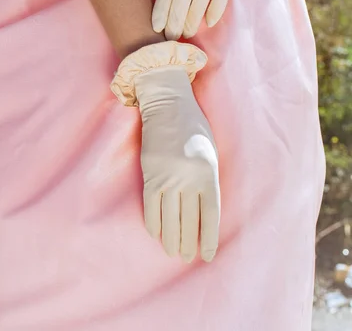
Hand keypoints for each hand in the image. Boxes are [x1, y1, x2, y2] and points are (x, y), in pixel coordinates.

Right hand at [135, 66, 219, 262]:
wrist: (167, 105)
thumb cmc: (194, 127)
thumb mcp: (211, 152)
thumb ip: (209, 178)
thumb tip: (205, 209)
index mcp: (208, 172)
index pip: (210, 215)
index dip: (208, 238)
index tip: (207, 255)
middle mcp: (187, 178)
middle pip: (188, 221)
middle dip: (188, 243)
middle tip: (187, 257)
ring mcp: (166, 177)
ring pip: (169, 218)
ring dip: (171, 239)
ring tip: (173, 252)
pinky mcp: (149, 174)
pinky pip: (150, 206)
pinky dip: (153, 223)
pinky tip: (156, 234)